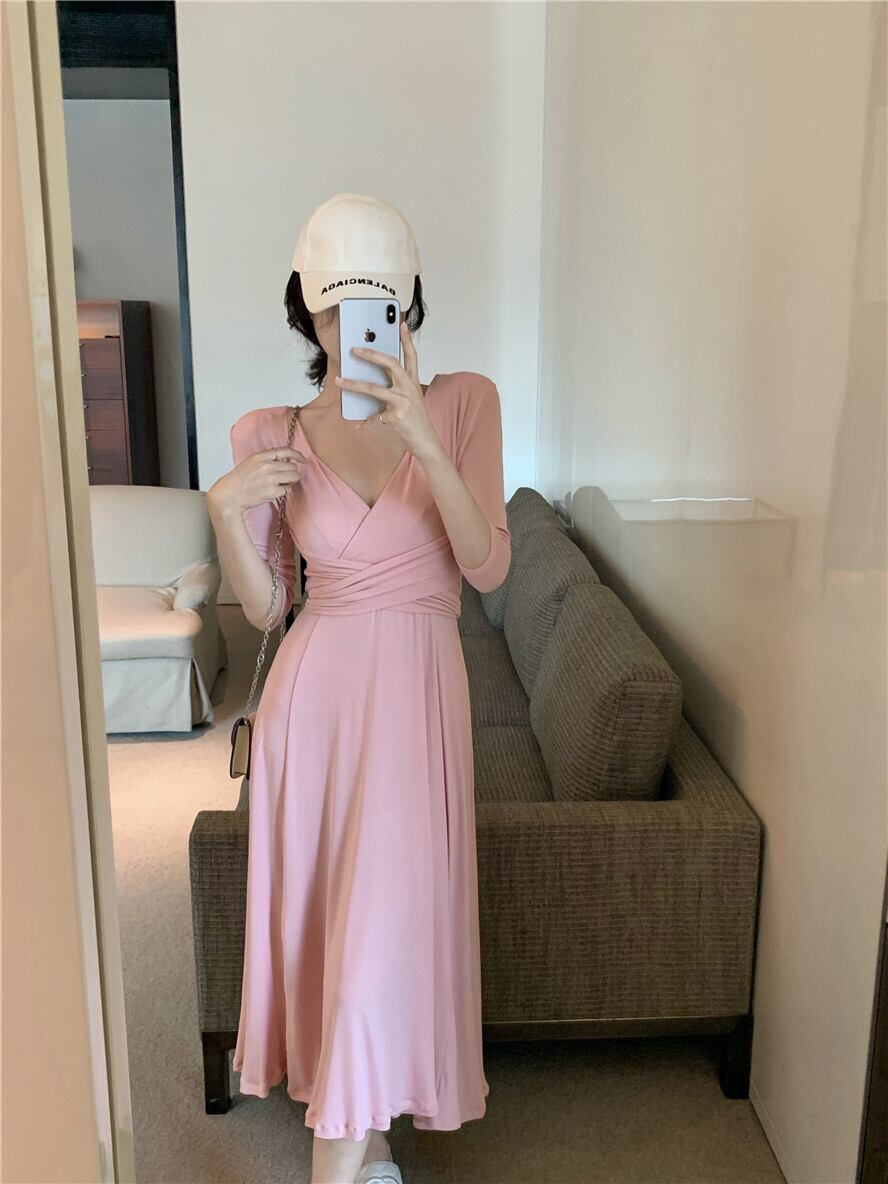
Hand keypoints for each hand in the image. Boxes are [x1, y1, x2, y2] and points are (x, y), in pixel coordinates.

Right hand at [207, 444, 305, 519]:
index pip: (286, 451)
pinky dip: (282, 491)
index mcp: (261, 456)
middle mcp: (267, 466)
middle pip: (293, 467)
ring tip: (278, 485)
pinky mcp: (272, 491)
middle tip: (283, 478)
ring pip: (294, 477)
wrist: (230, 495)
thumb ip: (267, 458)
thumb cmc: (240, 480)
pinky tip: (272, 492)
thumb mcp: (251, 462)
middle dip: (291, 473)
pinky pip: (287, 490)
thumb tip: (285, 460)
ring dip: (289, 482)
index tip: (302, 459)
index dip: (297, 455)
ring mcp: (270, 479)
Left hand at [335, 322, 443, 462]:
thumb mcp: (408, 402)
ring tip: (339, 381)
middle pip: (390, 364)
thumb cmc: (416, 421)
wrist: (427, 443)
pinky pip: (373, 416)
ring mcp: (404, 402)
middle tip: (354, 350)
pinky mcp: (397, 416)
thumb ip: (393, 391)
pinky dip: (365, 422)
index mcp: (413, 382)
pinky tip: (359, 425)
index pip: (411, 356)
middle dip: (371, 354)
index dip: (406, 339)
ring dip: (353, 384)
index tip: (400, 324)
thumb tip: (368, 385)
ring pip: (374, 388)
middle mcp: (409, 388)